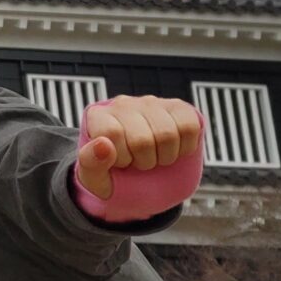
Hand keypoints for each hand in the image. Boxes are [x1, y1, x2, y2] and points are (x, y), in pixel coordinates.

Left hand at [77, 96, 202, 200]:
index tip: (120, 163)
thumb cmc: (113, 175)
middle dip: (144, 162)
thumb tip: (103, 145)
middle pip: (143, 139)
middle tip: (139, 162)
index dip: (122, 158)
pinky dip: (185, 147)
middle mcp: (123, 104)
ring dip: (165, 157)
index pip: (112, 134)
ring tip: (155, 156)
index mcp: (98, 117)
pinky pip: (190, 126)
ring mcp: (151, 103)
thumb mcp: (95, 178)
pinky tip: (173, 149)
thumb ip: (90, 163)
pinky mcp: (177, 107)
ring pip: (168, 134)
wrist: (138, 175)